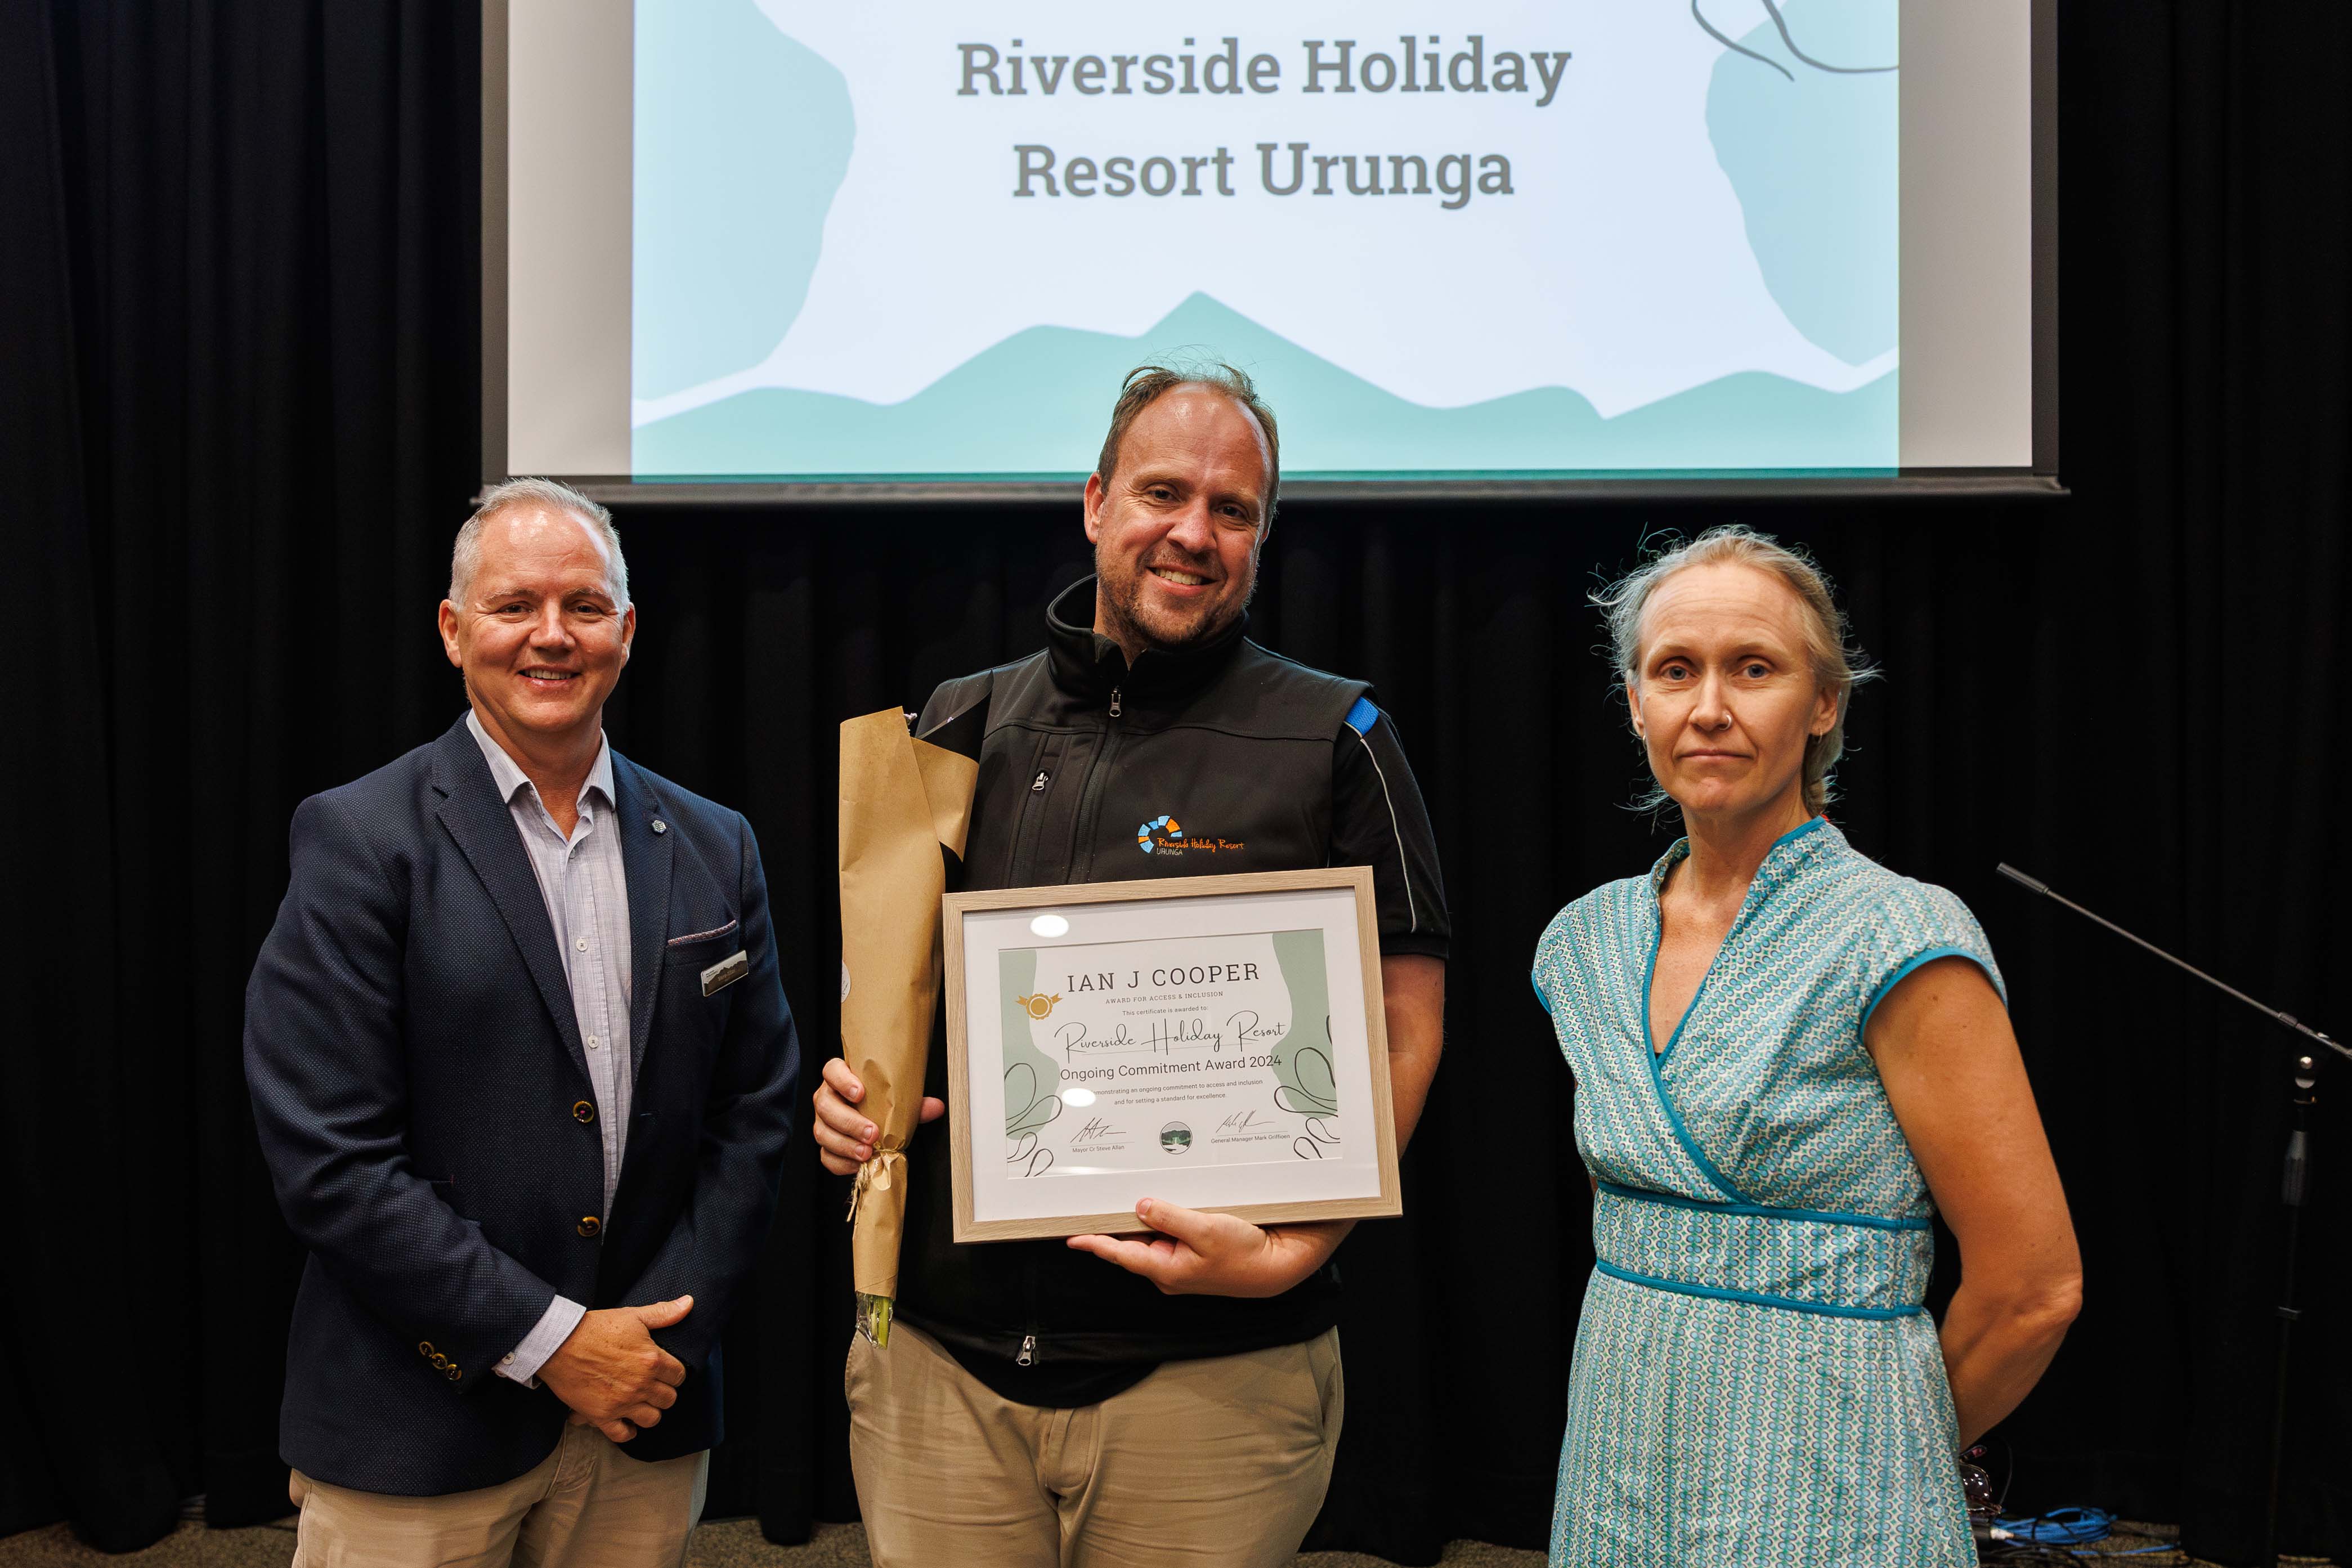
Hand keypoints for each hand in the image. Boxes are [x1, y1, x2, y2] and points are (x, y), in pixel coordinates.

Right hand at [537, 1297, 692, 1443]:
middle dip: (664, 1392)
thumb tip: (689, 1303)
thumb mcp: (632, 1316)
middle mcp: (641, 1384)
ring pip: (652, 1419)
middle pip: (669, 1399)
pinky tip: (627, 1422)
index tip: (666, 1371)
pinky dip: (628, 1431)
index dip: (674, 1373)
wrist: (559, 1343)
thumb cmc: (596, 1328)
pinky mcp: (601, 1416)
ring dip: (649, 1411)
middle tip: (653, 1386)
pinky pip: (623, 1434)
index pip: (679, 1376)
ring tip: (642, 1402)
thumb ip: (663, 1314)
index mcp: (651, 1360)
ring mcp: (622, 1403)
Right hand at [813, 1057, 943, 1176]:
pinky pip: (826, 1156)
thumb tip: (936, 1107)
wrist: (875, 1119)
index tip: (860, 1092)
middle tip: (872, 1132)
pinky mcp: (826, 1144)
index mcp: (840, 1077)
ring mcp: (823, 1121)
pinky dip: (842, 1163)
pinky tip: (859, 1164)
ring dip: (845, 1145)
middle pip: (825, 1106)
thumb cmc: (880, 1102)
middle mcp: (828, 1097)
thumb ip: (914, 1102)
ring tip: (867, 1152)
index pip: (832, 1070)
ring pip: (823, 1132)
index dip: (842, 1080)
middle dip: (849, 1121)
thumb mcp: (896, 1098)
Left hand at [1067, 1199, 1349, 1297]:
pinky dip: (1164, 1217)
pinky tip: (1164, 1202)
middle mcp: (1171, 1269)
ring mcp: (1184, 1262)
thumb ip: (1170, 1217)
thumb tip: (1140, 1206)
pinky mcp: (1197, 1251)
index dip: (1095, 1244)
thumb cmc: (1245, 1255)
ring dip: (1143, 1218)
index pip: (1121, 1255)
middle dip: (1117, 1224)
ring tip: (1129, 1198)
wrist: (1278, 1264)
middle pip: (1134, 1244)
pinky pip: (1172, 1232)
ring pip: (1153, 1236)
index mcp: (1167, 1270)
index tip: (1072, 1237)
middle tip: (1097, 1204)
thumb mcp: (1205, 1231)